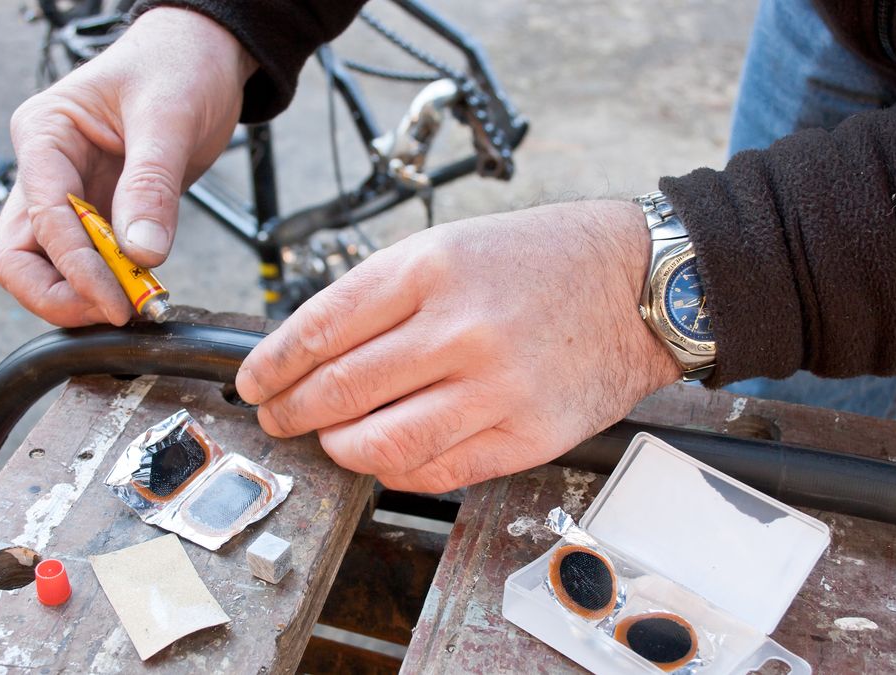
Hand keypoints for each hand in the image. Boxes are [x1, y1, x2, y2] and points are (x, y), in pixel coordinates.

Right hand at [0, 9, 256, 325]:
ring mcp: (69, 194)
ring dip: (84, 295)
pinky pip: (89, 262)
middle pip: (19, 256)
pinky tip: (143, 290)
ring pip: (46, 267)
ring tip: (137, 303)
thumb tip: (141, 253)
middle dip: (62, 293)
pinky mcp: (100, 213)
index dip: (75, 268)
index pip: (40, 218)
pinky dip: (110, 284)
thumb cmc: (179, 65)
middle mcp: (45, 169)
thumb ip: (152, 185)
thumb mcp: (169, 116)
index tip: (116, 302)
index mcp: (44, 134)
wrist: (205, 56)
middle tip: (117, 311)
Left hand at [235, 201, 679, 492]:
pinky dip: (395, 471)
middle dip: (291, 412)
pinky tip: (385, 457)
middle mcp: (459, 327)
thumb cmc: (543, 260)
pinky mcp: (527, 435)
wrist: (641, 284)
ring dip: (337, 449)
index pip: (320, 329)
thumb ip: (380, 294)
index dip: (272, 364)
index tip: (254, 382)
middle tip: (278, 417)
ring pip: (379, 445)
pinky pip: (436, 471)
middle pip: (339, 391)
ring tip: (330, 441)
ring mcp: (496, 388)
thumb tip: (310, 350)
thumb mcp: (451, 245)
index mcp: (431, 267)